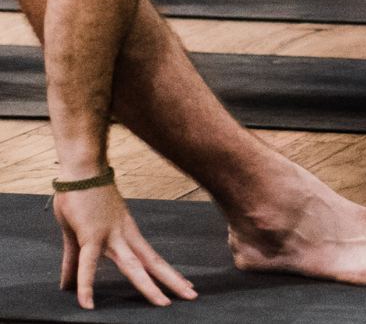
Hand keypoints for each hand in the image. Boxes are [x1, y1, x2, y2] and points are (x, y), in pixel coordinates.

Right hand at [56, 184, 196, 309]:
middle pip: (152, 262)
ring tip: (163, 304)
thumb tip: (67, 285)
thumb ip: (74, 262)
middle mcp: (125, 235)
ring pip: (133, 266)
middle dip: (172, 280)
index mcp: (126, 232)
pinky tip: (87, 304)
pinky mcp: (91, 235)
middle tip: (192, 295)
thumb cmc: (82, 195)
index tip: (185, 283)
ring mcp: (110, 235)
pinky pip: (88, 264)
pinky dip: (87, 285)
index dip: (167, 271)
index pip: (151, 256)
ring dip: (149, 286)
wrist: (82, 167)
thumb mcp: (80, 233)